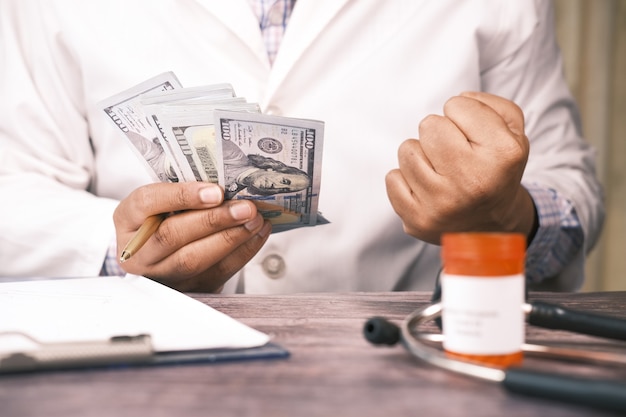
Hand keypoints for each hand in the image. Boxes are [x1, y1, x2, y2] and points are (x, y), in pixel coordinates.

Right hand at [113, 182, 270, 291]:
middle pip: (172, 236)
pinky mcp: (187, 290)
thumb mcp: (160, 200)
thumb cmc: (163, 217)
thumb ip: (182, 191)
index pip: (147, 203)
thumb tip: (225, 185)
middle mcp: (138, 252)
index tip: (215, 191)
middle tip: (245, 207)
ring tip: (255, 219)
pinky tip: (257, 234)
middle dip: (214, 220)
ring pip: (194, 260)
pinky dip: (242, 252)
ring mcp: (161, 275)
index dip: (182, 196)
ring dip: (231, 238)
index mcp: (127, 219)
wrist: (159, 253)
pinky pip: (216, 274)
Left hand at [385, 91, 536, 244]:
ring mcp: (442, 205)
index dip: (462, 115)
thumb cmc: (495, 170)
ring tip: (440, 171)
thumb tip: (456, 102)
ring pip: (407, 150)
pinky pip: (392, 178)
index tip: (471, 135)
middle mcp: (473, 182)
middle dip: (438, 133)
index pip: (457, 105)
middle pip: (428, 125)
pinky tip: (427, 188)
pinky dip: (405, 179)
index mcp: (502, 154)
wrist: (490, 225)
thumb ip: (488, 104)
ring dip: (420, 155)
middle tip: (453, 153)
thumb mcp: (512, 132)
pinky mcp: (417, 220)